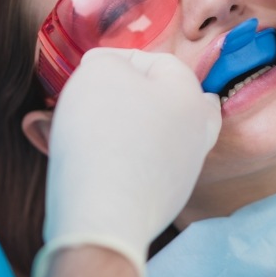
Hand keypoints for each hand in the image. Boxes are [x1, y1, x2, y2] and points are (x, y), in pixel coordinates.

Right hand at [32, 48, 220, 276]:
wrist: (103, 216)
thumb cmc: (104, 133)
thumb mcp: (100, 71)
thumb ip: (107, 60)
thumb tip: (108, 69)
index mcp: (191, 97)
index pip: (158, 61)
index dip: (118, 60)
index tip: (87, 71)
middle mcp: (197, 133)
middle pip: (168, 101)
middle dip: (130, 96)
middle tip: (99, 99)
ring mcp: (183, 171)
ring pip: (152, 135)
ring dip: (118, 128)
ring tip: (78, 131)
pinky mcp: (163, 201)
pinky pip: (139, 167)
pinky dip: (117, 159)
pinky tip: (88, 161)